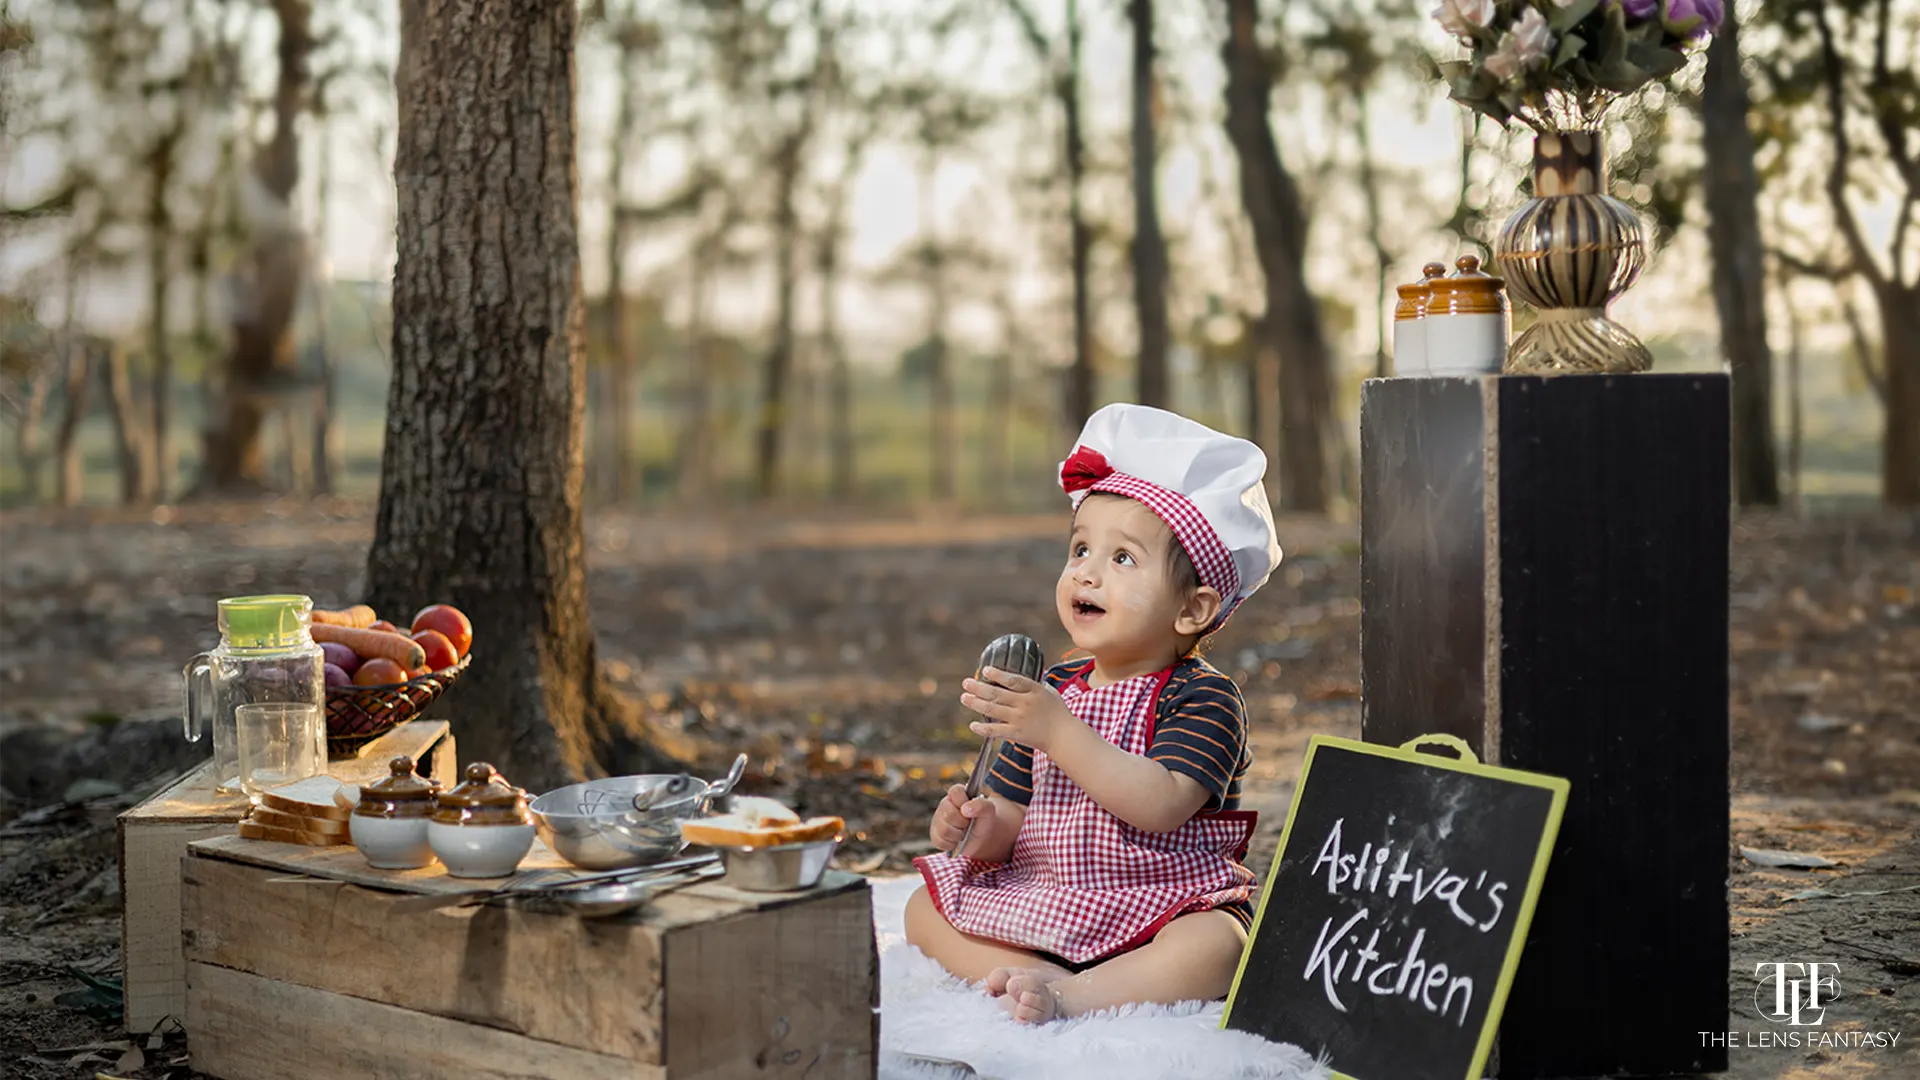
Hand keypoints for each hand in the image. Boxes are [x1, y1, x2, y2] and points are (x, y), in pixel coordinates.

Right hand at [930, 783, 994, 852]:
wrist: (982, 838)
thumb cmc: (983, 821)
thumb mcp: (989, 811)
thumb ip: (981, 805)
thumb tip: (965, 809)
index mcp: (958, 795)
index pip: (955, 791)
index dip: (963, 801)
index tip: (970, 810)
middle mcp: (945, 805)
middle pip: (949, 814)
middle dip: (962, 823)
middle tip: (968, 824)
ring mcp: (938, 820)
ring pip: (943, 830)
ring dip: (957, 835)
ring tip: (962, 833)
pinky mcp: (935, 834)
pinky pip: (939, 841)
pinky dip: (951, 844)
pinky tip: (956, 841)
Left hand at [961, 667, 1076, 754]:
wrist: (1064, 736)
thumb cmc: (1059, 713)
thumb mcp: (1051, 692)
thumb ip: (1037, 684)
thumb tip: (1027, 677)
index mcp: (1034, 690)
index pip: (1013, 680)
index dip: (998, 675)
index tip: (985, 670)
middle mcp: (1025, 703)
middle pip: (997, 694)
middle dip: (978, 687)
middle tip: (966, 683)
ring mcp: (1019, 718)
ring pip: (993, 709)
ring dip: (976, 703)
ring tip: (964, 698)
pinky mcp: (1017, 733)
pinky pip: (996, 730)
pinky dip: (982, 729)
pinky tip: (972, 725)